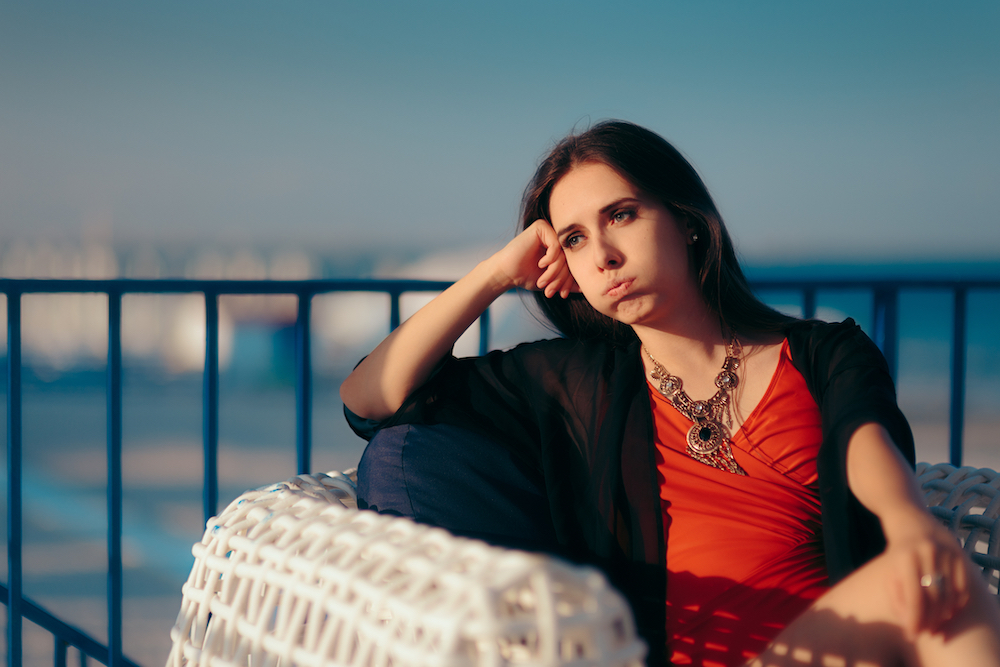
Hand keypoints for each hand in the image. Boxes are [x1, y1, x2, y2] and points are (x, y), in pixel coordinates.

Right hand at [491, 219, 578, 297]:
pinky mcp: (541, 227)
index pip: (573, 264)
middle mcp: (556, 237)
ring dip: (554, 272)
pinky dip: (550, 258)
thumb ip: (568, 282)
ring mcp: (549, 231)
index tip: (562, 294)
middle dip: (561, 278)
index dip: (569, 281)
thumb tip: (586, 288)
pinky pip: (556, 245)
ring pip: (563, 254)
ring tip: (543, 282)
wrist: (506, 273)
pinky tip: (541, 264)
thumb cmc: (526, 276)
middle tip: (550, 291)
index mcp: (560, 248)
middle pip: (569, 259)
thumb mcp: (552, 282)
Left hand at [883, 510, 971, 636]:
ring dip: (945, 615)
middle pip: (934, 598)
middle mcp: (927, 553)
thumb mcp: (889, 569)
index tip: (911, 634)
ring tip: (937, 624)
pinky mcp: (959, 552)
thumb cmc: (896, 550)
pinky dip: (959, 602)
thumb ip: (898, 595)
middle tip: (926, 633)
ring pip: (950, 593)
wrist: (908, 516)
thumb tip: (910, 624)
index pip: (914, 597)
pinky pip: (963, 585)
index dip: (913, 620)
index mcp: (904, 558)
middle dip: (930, 620)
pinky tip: (950, 610)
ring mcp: (945, 551)